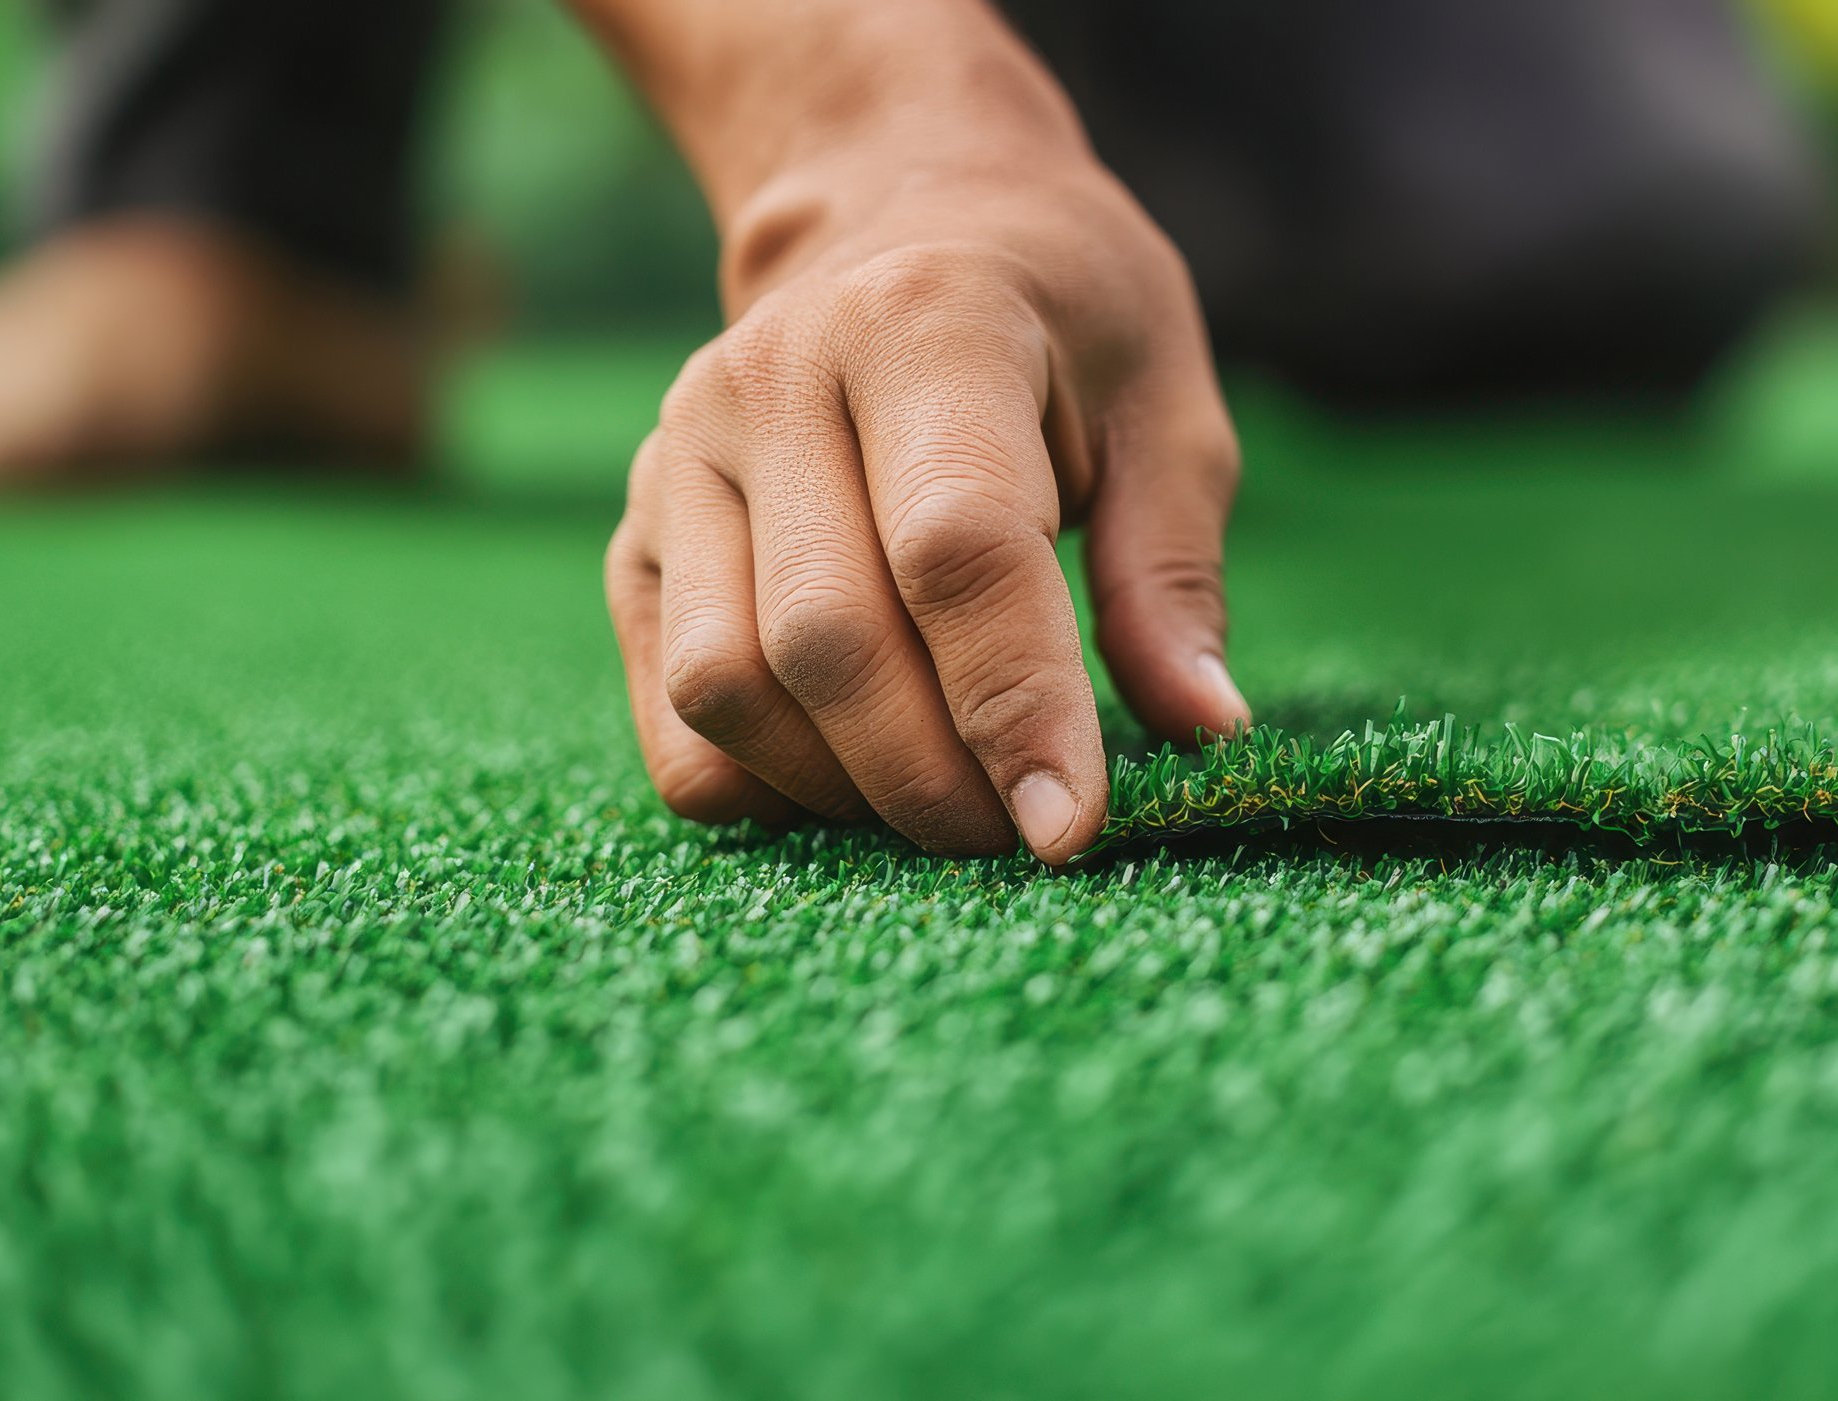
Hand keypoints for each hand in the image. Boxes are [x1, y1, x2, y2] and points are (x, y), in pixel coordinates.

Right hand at [604, 159, 1249, 864]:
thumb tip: (1202, 732)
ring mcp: (681, 455)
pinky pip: (671, 711)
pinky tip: (853, 774)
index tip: (1068, 825)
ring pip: (727, 686)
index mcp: (926, 321)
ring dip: (845, 791)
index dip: (1015, 704)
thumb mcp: (1163, 406)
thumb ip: (1172, 573)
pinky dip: (761, 784)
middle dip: (935, 778)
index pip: (955, 549)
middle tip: (1019, 830)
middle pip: (829, 639)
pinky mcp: (635, 531)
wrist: (897, 213)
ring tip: (947, 802)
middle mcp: (772, 379)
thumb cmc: (1060, 320)